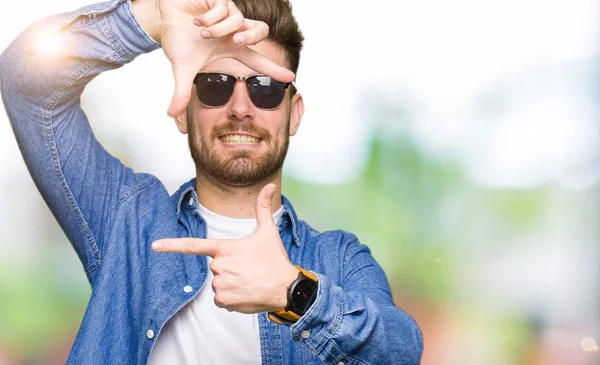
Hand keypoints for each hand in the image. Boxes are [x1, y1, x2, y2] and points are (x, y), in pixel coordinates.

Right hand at [133, 0, 294, 116]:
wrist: (163, 18)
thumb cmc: (178, 39)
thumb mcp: (182, 68)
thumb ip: (182, 91)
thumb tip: (172, 114)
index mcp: (231, 47)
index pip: (256, 60)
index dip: (273, 69)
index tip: (291, 78)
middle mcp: (234, 29)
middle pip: (261, 31)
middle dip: (251, 36)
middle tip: (235, 41)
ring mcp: (228, 12)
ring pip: (238, 20)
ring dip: (217, 30)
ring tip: (201, 34)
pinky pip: (223, 8)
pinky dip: (208, 18)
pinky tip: (196, 21)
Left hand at [151, 184, 298, 313]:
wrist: (286, 288)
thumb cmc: (275, 259)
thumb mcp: (268, 231)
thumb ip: (262, 208)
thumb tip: (270, 185)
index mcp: (225, 248)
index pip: (193, 245)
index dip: (172, 245)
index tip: (154, 246)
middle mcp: (219, 266)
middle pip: (215, 267)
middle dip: (229, 268)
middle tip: (249, 268)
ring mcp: (220, 284)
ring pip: (218, 283)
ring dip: (231, 284)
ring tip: (250, 281)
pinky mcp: (223, 300)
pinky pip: (221, 299)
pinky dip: (233, 298)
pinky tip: (247, 293)